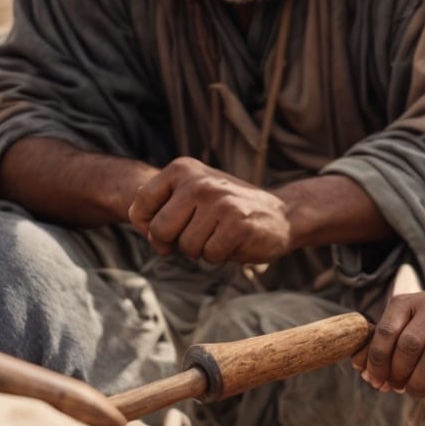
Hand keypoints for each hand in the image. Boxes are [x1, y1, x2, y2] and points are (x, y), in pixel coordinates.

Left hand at [127, 157, 292, 263]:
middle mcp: (198, 181)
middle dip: (176, 243)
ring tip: (221, 234)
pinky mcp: (237, 223)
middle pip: (160, 230)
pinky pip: (211, 255)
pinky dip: (221, 256)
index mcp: (182, 169)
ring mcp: (219, 201)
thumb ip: (164, 208)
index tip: (171, 228)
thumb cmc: (229, 211)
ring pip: (186, 247)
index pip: (141, 203)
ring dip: (202, 250)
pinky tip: (235, 241)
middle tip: (200, 234)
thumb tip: (149, 234)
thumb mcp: (194, 196)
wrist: (283, 213)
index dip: (149, 227)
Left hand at [354, 288, 424, 403]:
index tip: (377, 382)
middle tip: (401, 390)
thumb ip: (388, 341)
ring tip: (420, 394)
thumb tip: (359, 366)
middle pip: (411, 346)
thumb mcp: (416, 323)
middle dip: (401, 376)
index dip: (377, 362)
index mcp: (419, 298)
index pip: (388, 331)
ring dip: (424, 385)